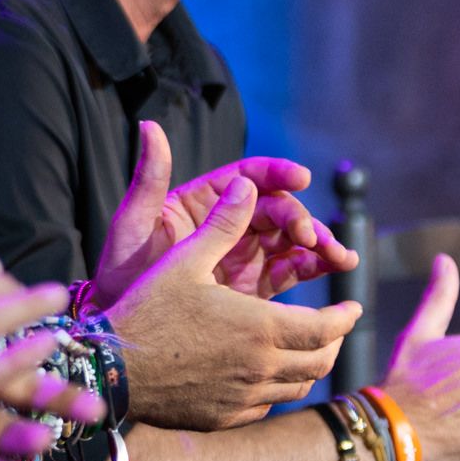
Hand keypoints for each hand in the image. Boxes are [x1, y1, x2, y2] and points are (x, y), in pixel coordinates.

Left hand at [94, 123, 357, 304]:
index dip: (277, 173)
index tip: (300, 178)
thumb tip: (150, 125)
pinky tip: (334, 268)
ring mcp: (244, 254)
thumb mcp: (132, 224)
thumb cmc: (120, 273)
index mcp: (203, 201)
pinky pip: (290, 271)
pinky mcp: (254, 286)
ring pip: (290, 239)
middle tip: (308, 236)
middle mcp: (228, 223)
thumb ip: (149, 178)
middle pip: (276, 208)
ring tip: (339, 256)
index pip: (248, 176)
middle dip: (299, 218)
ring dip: (318, 242)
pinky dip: (314, 267)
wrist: (124, 335)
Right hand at [103, 175, 359, 430]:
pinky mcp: (225, 418)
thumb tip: (247, 186)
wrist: (114, 370)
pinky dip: (278, 388)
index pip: (326, 326)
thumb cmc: (148, 310)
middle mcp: (261, 367)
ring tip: (307, 349)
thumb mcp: (185, 260)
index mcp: (261, 327)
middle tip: (334, 326)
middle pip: (320, 361)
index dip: (345, 316)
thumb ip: (223, 225)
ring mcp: (244, 397)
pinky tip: (265, 374)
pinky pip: (267, 405)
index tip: (352, 306)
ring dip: (311, 366)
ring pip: (298, 387)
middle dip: (334, 341)